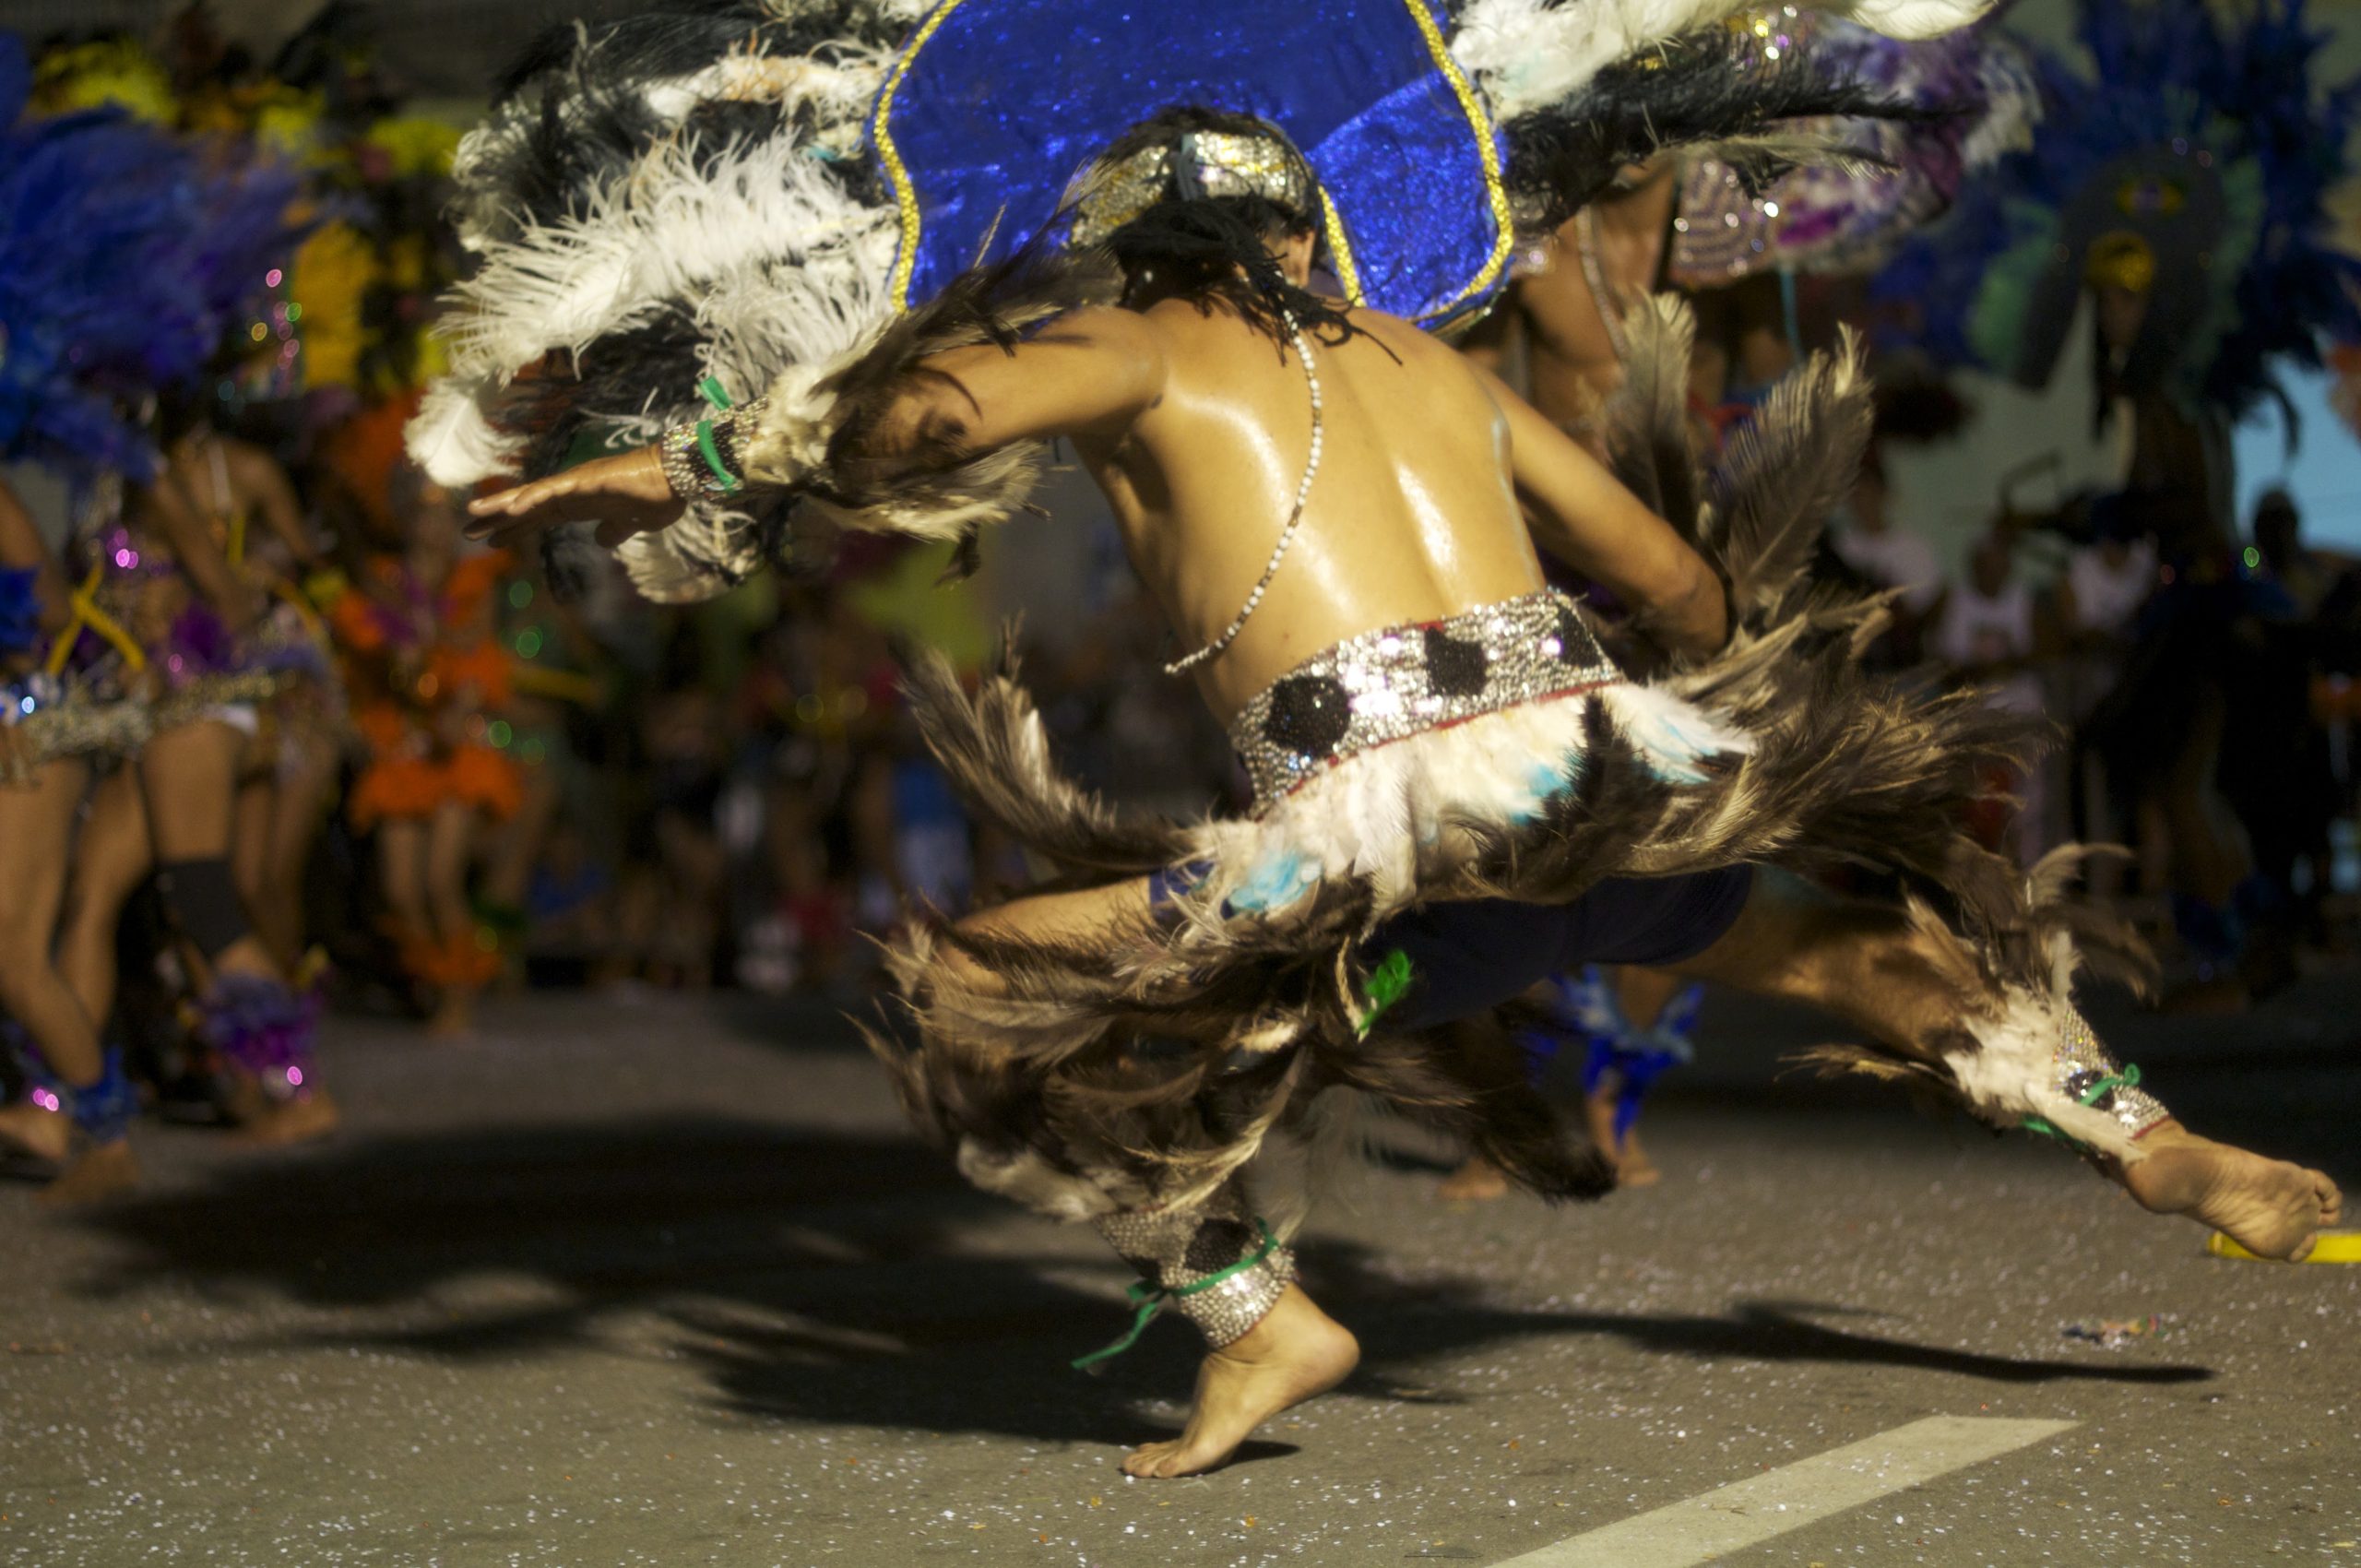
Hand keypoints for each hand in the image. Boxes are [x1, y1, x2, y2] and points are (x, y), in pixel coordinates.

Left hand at [465, 448, 681, 548]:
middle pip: (528, 505)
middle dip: (497, 518)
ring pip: (533, 495)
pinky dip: (533, 498)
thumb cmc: (661, 496)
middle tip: (467, 530)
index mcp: (582, 503)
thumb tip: (602, 540)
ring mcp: (578, 484)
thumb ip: (616, 529)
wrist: (679, 478)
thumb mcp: (634, 522)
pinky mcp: (589, 481)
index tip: (490, 539)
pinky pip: (555, 491)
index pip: (541, 517)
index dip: (515, 528)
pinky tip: (514, 508)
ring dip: (503, 504)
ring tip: (475, 513)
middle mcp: (574, 491)